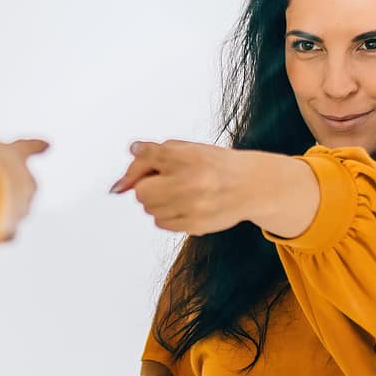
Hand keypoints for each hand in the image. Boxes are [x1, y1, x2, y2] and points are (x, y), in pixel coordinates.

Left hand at [109, 140, 251, 235]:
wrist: (250, 185)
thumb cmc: (215, 165)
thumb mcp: (185, 149)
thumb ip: (152, 154)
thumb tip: (125, 167)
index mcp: (187, 159)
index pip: (145, 163)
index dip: (136, 171)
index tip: (128, 180)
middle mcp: (190, 183)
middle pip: (143, 193)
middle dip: (148, 188)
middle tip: (165, 182)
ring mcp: (193, 207)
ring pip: (151, 211)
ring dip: (157, 203)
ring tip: (179, 193)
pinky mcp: (195, 226)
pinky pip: (162, 223)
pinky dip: (167, 215)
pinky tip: (184, 206)